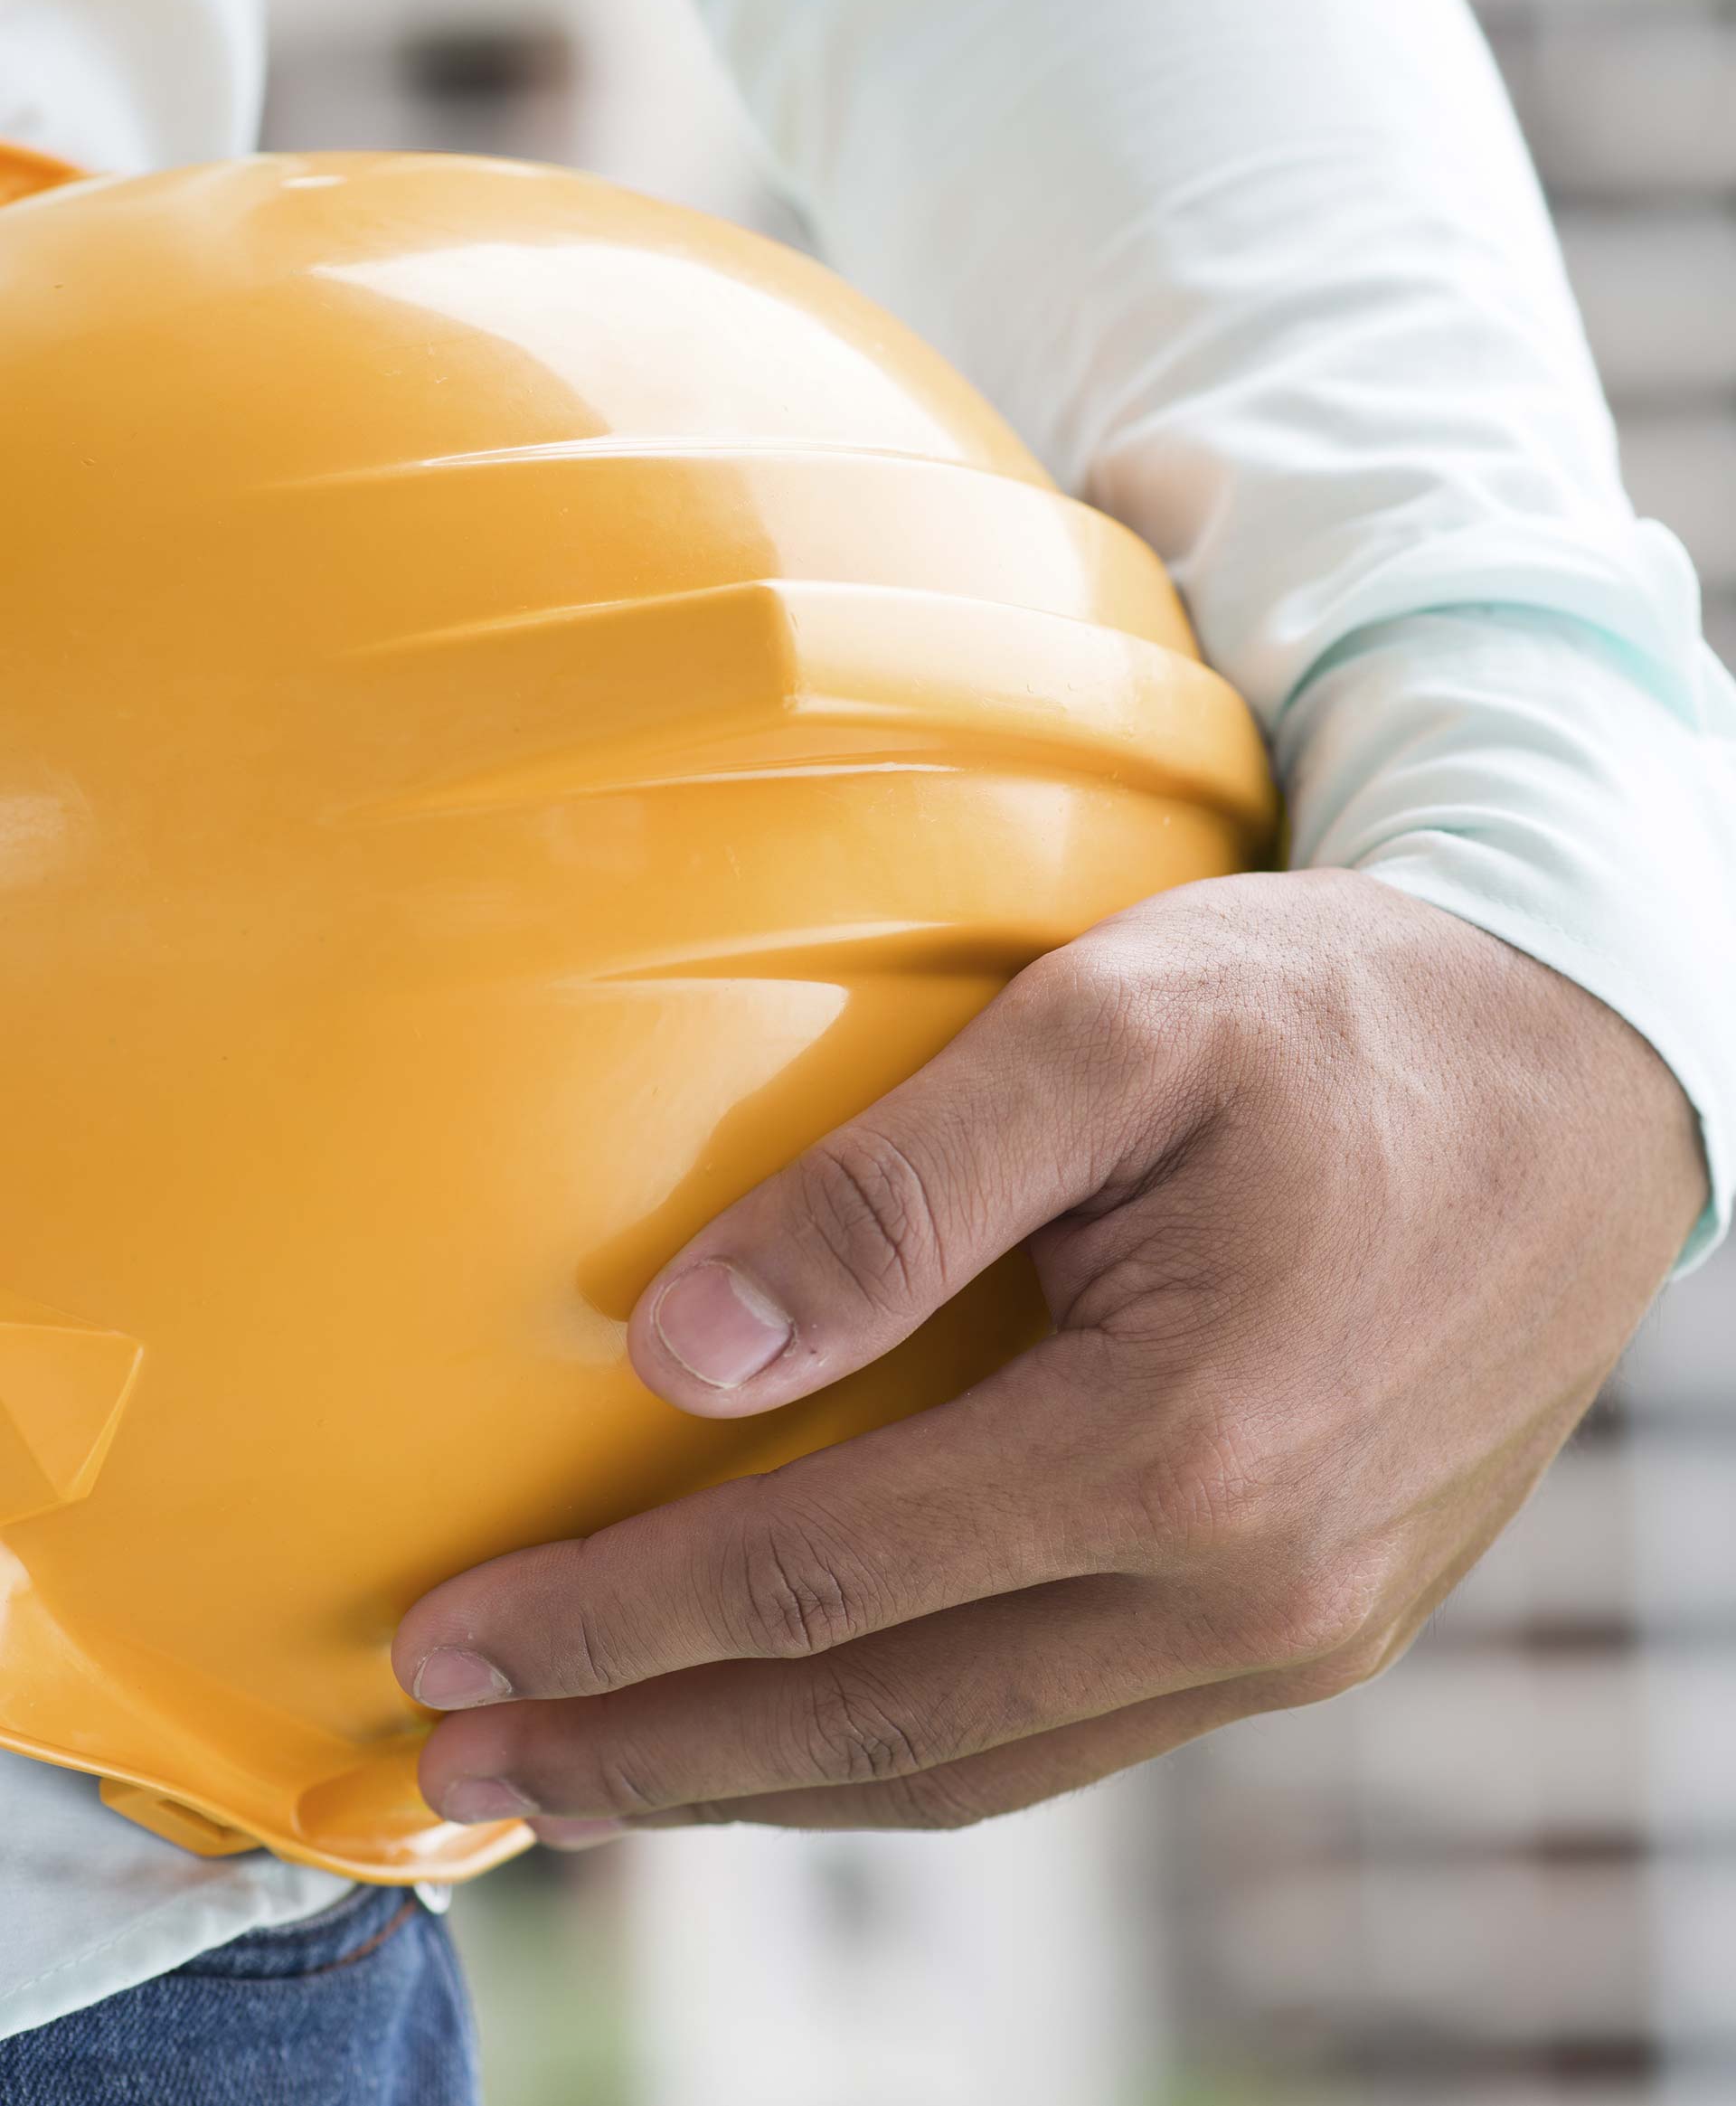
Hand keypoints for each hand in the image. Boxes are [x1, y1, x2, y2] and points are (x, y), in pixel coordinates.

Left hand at [394, 871, 1704, 1844]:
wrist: (1585, 1065)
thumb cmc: (1339, 1014)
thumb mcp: (1107, 1032)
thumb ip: (889, 1199)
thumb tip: (679, 1352)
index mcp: (1182, 1442)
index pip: (814, 1572)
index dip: (609, 1618)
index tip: (446, 1638)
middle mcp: (1249, 1585)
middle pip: (877, 1723)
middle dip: (647, 1751)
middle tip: (465, 1762)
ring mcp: (1296, 1629)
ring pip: (973, 1763)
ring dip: (764, 1782)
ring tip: (600, 1776)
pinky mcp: (1319, 1620)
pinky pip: (1071, 1733)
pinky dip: (911, 1745)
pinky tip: (812, 1721)